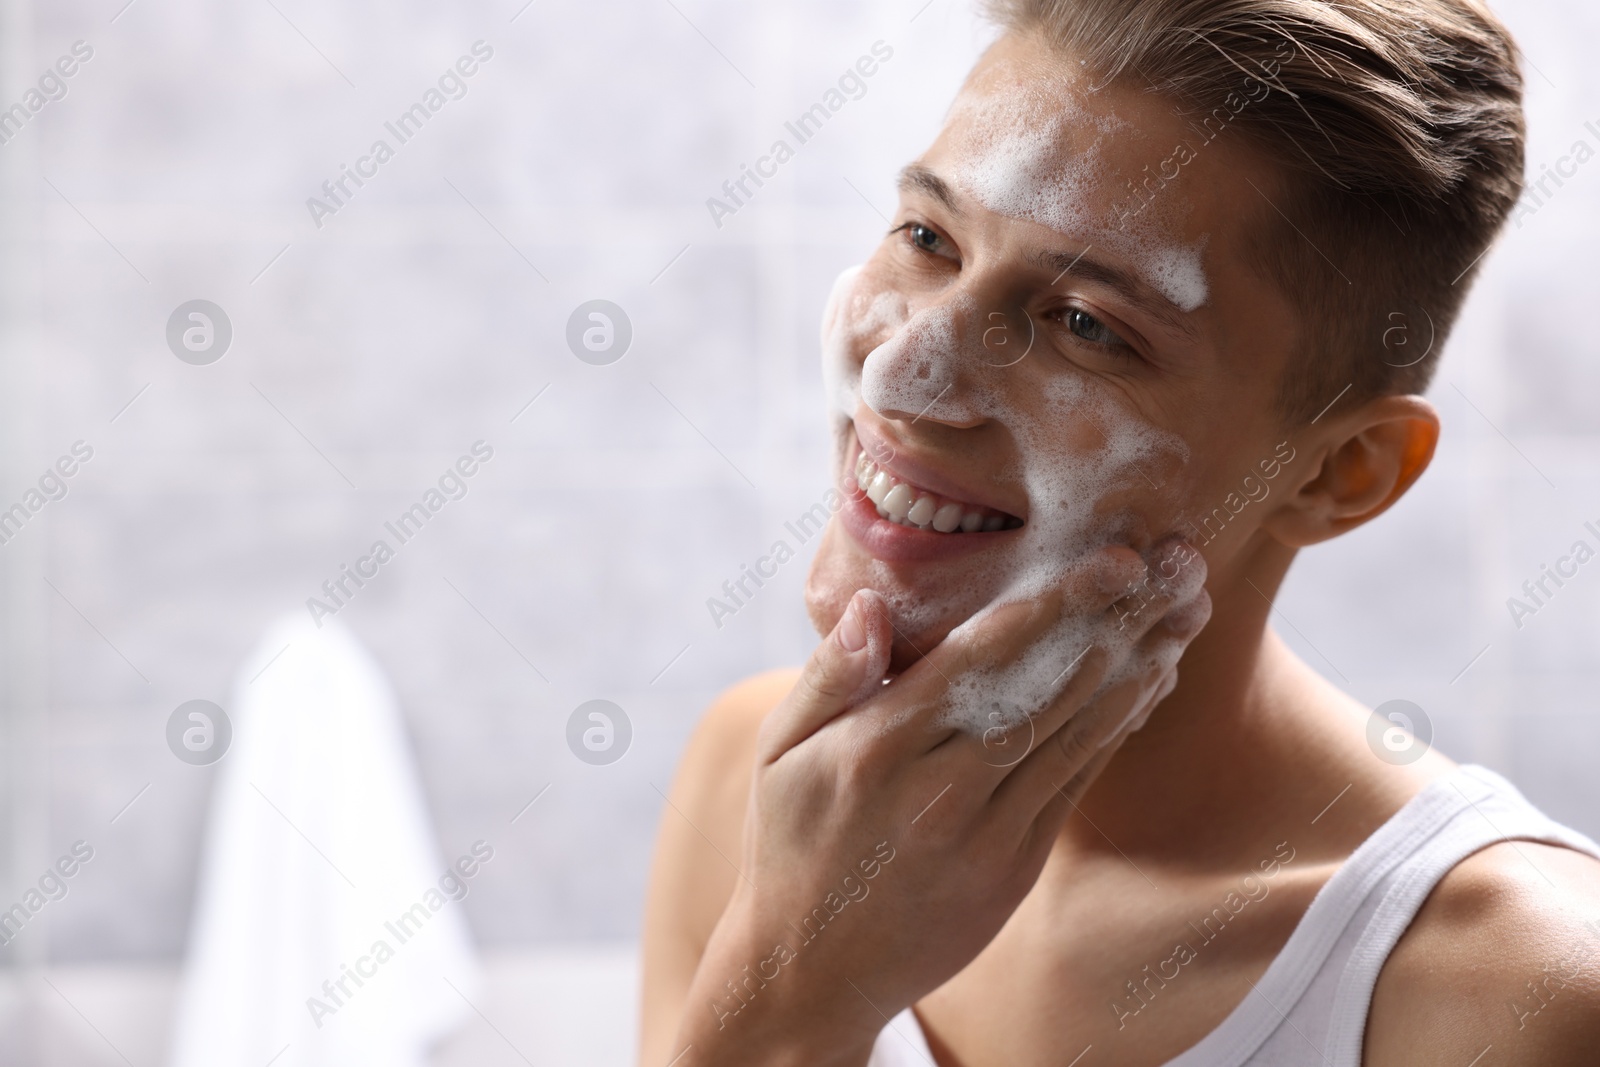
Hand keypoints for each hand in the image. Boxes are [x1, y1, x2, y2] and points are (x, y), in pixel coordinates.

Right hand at [670, 540, 1209, 1065]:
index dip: (1052, 607)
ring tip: (1182, 608)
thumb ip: (830, 677)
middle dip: (1116, 623)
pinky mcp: (1014, 866)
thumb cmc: (792, 842)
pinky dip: (1116, 728)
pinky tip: (1150, 680)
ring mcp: (985, 833)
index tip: (1110, 562)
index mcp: (878, 748)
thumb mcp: (779, 754)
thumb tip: (869, 604)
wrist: (814, 968)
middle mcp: (939, 789)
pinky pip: (1076, 784)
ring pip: (1075, 736)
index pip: (979, 661)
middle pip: (1045, 691)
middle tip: (1173, 566)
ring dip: (1136, 669)